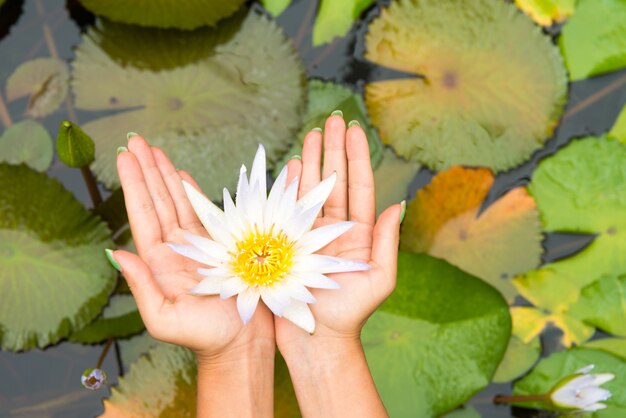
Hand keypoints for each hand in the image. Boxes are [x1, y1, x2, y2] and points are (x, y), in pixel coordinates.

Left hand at [111, 135, 273, 416]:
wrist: (242, 342)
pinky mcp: (222, 246)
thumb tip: (115, 253)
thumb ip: (141, 285)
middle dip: (147, 170)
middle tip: (136, 141)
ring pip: (178, 202)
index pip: (143, 215)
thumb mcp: (164, 318)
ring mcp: (198, 246)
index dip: (135, 185)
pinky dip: (194, 193)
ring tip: (155, 150)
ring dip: (166, 175)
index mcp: (160, 263)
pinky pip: (205, 214)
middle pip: (158, 201)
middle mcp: (176, 249)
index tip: (125, 157)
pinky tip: (183, 177)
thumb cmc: (205, 336)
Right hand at [275, 115, 401, 416]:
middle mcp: (334, 229)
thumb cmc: (350, 315)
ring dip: (311, 161)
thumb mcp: (379, 280)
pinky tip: (291, 165)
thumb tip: (399, 204)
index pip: (359, 187)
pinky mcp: (288, 243)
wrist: (316, 338)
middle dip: (334, 150)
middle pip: (334, 180)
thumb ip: (388, 242)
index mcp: (359, 234)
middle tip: (333, 120)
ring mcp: (310, 234)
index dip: (357, 158)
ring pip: (311, 189)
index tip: (356, 130)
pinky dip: (288, 186)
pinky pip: (288, 209)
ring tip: (312, 134)